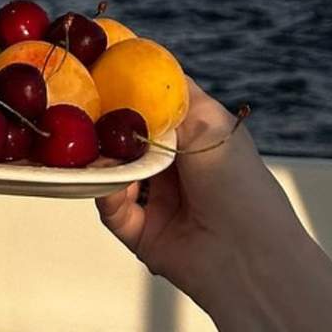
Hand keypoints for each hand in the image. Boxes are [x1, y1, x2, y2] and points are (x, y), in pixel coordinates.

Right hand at [95, 79, 306, 305]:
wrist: (251, 258)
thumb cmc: (244, 189)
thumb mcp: (211, 126)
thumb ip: (171, 99)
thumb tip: (133, 74)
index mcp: (194, 136)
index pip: (153, 104)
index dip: (128, 89)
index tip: (99, 73)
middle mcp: (173, 164)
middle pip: (125, 136)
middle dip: (104, 125)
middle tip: (81, 112)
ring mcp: (154, 197)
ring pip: (112, 169)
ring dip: (102, 160)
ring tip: (93, 149)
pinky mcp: (139, 230)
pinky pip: (110, 206)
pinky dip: (105, 192)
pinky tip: (110, 183)